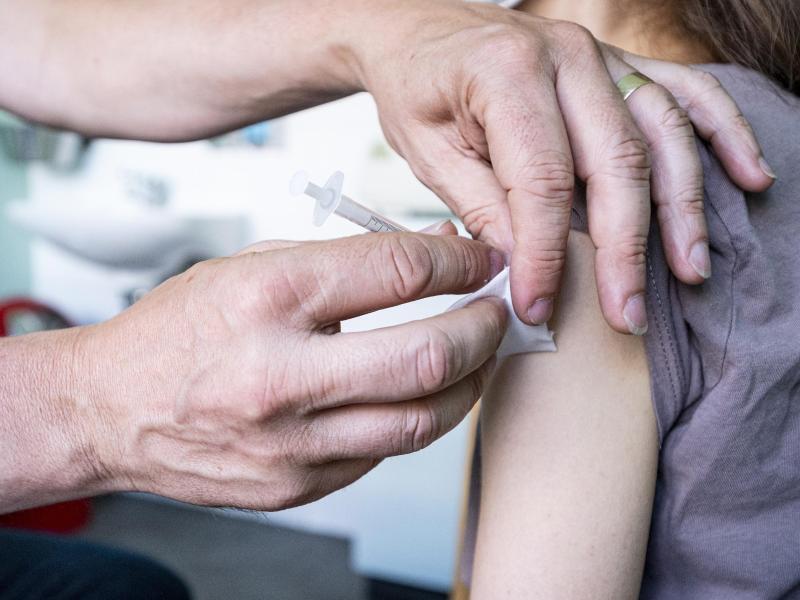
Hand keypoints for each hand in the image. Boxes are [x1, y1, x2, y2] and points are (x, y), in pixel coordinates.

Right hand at [72, 231, 505, 509]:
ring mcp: (291, 443)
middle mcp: (281, 375)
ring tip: (477, 355)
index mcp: (268, 298)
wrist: (111, 409)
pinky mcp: (297, 486)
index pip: (398, 273)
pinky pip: (385, 452)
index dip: (459, 262)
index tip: (482, 261)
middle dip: (485, 327)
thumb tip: (429, 255)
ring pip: (423, 419)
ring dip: (469, 382)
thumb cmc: (179, 331)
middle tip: (498, 312)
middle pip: (428, 354)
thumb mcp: (251, 267)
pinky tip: (419, 393)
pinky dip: (417, 417)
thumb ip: (343, 262)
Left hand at [352, 0, 773, 332]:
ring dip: (683, 207)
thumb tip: (526, 268)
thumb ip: (482, 207)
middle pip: (617, 161)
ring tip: (691, 269)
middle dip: (624, 249)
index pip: (543, 180)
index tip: (539, 306)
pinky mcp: (619, 65)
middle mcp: (567, 57)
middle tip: (628, 314)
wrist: (420, 29)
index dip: (545, 254)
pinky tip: (748, 176)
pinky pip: (687, 94)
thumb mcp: (429, 152)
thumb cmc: (418, 89)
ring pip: (663, 133)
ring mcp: (602, 57)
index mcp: (507, 73)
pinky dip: (723, 135)